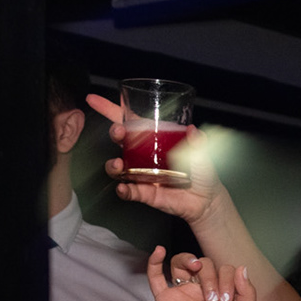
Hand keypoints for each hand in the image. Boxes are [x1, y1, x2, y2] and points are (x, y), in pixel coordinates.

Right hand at [88, 93, 224, 224]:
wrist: (207, 200)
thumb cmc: (203, 172)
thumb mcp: (203, 153)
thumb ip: (198, 142)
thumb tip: (193, 131)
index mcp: (154, 138)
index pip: (130, 121)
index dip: (111, 110)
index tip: (93, 100)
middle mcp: (143, 154)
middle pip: (120, 140)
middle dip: (115, 132)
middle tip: (118, 132)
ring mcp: (141, 173)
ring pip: (118, 167)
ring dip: (113, 164)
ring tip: (119, 164)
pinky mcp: (144, 192)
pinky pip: (128, 191)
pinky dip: (123, 190)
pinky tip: (124, 188)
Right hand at [150, 247, 254, 300]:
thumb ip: (247, 294)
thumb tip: (241, 267)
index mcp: (223, 294)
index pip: (226, 270)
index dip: (228, 279)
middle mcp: (203, 291)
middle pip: (205, 265)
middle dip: (211, 277)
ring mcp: (183, 294)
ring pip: (182, 264)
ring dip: (189, 260)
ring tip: (195, 268)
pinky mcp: (165, 300)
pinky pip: (156, 277)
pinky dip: (155, 261)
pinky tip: (159, 251)